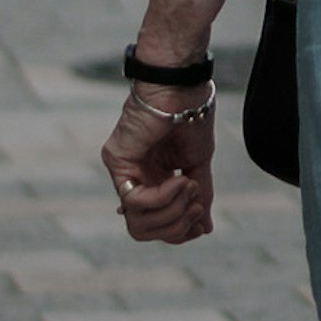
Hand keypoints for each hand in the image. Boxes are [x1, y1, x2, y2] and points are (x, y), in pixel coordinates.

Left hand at [102, 74, 216, 241]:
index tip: (201, 220)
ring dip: (172, 212)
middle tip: (197, 205)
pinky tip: (178, 180)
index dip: (179, 232)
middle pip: (144, 231)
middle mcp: (135, 179)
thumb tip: (204, 229)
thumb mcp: (198, 163)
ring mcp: (123, 171)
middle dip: (176, 226)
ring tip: (188, 186)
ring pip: (137, 223)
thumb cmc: (191, 116)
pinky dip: (161, 197)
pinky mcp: (116, 162)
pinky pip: (134, 201)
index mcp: (153, 180)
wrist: (182, 87)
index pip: (156, 225)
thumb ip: (198, 196)